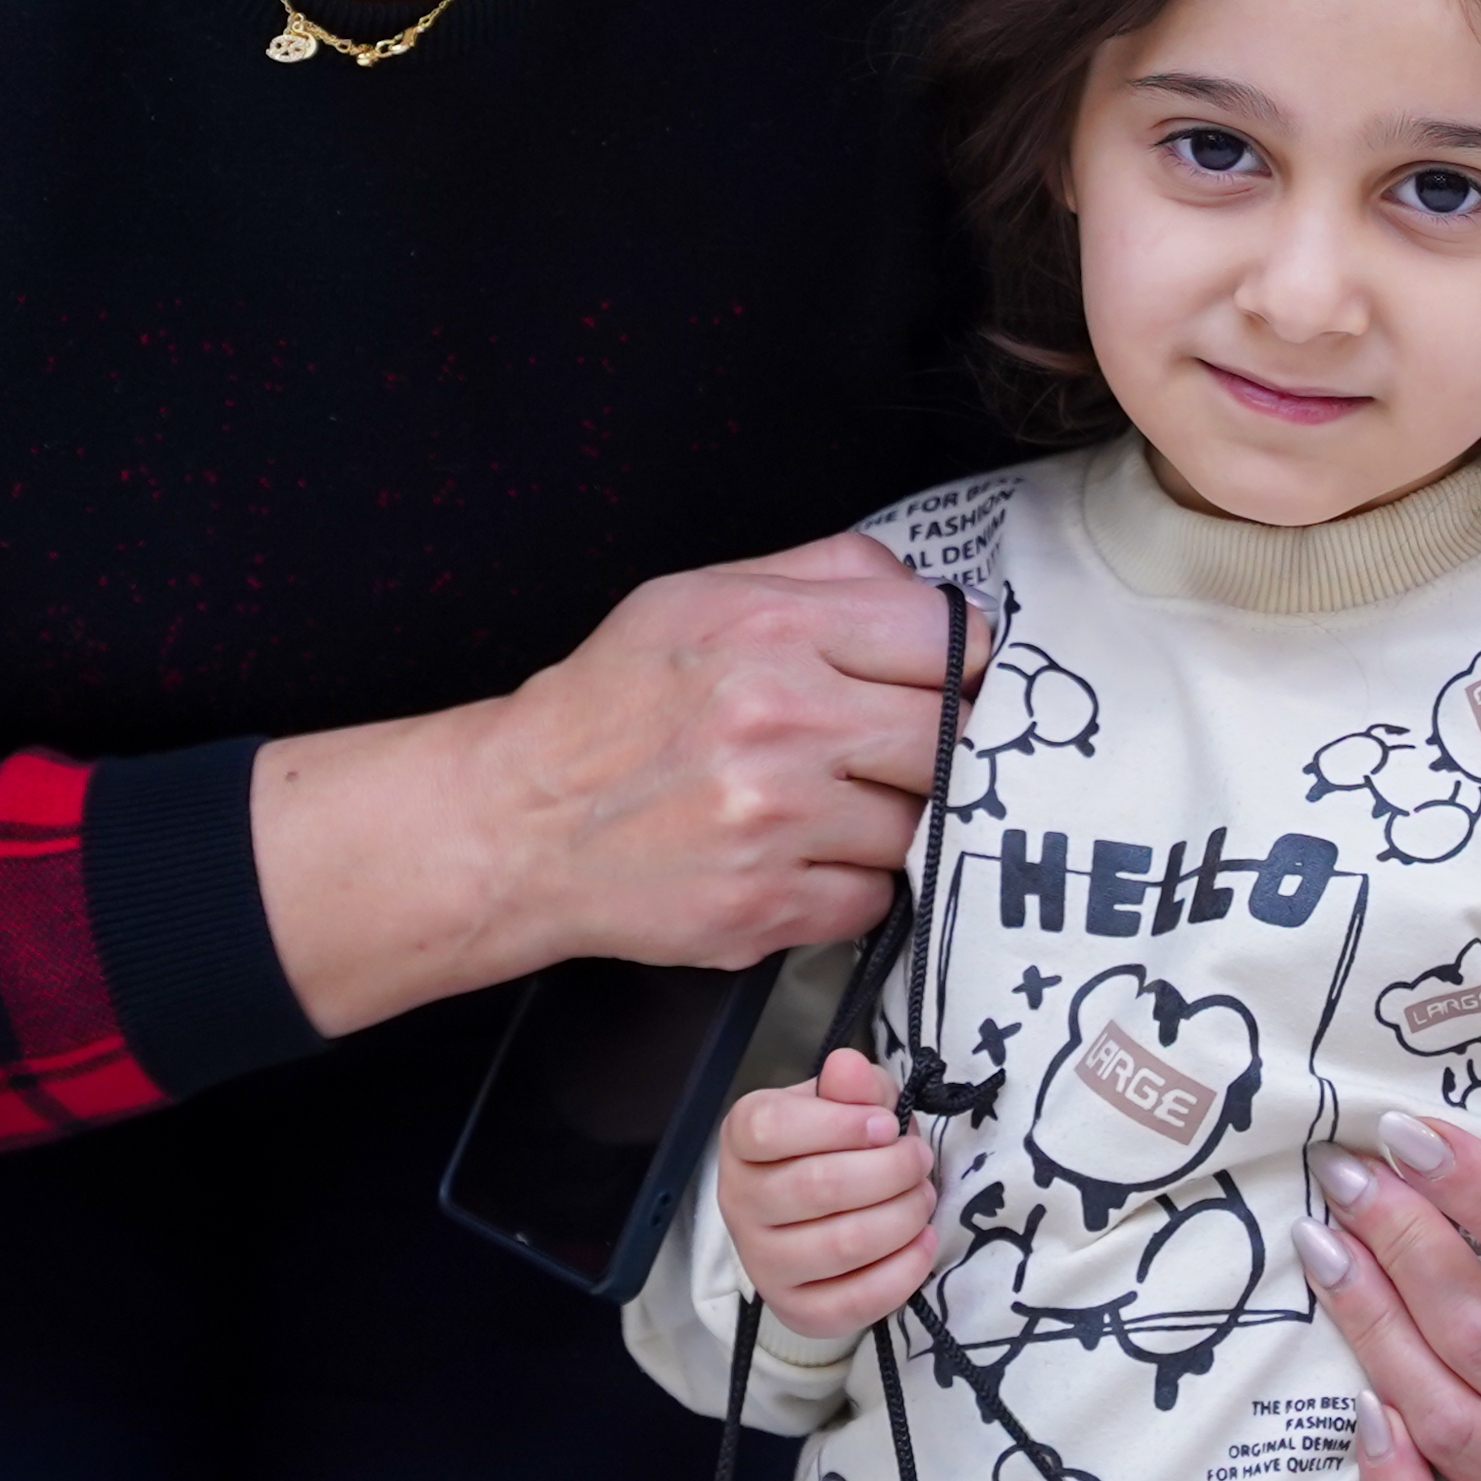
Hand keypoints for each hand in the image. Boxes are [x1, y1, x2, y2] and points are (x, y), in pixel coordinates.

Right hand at [251, 533, 980, 1033]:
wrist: (521, 820)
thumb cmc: (612, 705)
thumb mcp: (700, 595)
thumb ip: (824, 575)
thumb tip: (934, 598)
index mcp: (772, 628)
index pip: (946, 638)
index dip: (959, 663)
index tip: (945, 682)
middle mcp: (781, 719)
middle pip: (951, 737)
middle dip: (936, 746)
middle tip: (896, 750)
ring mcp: (777, 819)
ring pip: (921, 825)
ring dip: (892, 818)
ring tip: (830, 803)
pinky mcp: (768, 905)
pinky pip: (875, 897)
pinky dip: (851, 882)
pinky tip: (800, 855)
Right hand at [720, 1046, 937, 1339]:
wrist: (813, 1215)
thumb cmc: (831, 1144)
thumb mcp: (843, 1102)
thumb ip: (851, 1084)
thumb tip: (848, 1067)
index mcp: (741, 1139)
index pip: (772, 1129)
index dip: (840, 1125)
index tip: (886, 1125)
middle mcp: (739, 1201)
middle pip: (818, 1187)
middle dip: (890, 1170)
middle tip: (919, 1159)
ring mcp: (762, 1262)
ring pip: (842, 1244)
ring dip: (903, 1216)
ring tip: (922, 1197)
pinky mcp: (794, 1309)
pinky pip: (853, 1301)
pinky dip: (903, 1271)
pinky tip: (921, 1242)